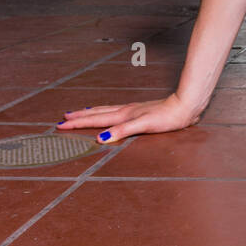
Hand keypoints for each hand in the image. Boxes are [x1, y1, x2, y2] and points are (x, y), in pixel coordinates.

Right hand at [58, 92, 200, 144]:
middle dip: (79, 118)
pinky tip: (108, 114)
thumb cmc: (168, 117)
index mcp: (124, 114)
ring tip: (79, 114)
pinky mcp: (140, 111)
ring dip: (90, 113)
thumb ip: (123, 130)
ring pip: (105, 111)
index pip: (95, 120)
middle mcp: (125, 111)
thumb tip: (101, 139)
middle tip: (62, 119)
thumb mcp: (144, 125)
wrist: (185, 107)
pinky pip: (115, 112)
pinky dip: (105, 113)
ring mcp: (132, 110)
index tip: (61, 125)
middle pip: (97, 113)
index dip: (78, 124)